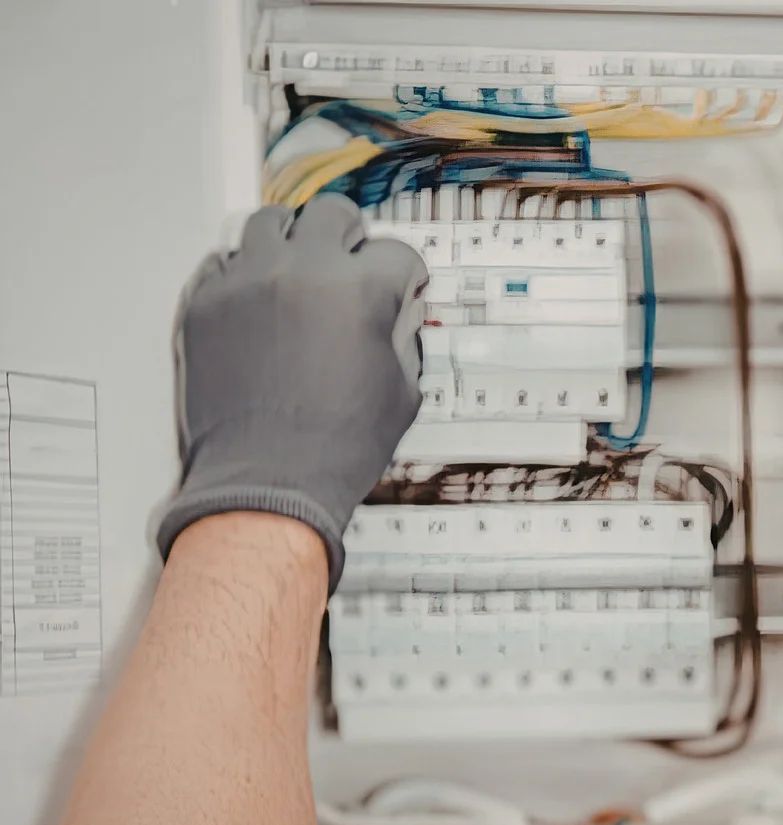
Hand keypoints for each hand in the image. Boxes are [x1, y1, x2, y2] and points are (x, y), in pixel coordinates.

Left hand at [157, 195, 426, 589]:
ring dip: (293, 239)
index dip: (406, 274)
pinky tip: (258, 293)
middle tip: (352, 254)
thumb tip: (398, 316)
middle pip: (332, 214)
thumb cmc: (333, 447)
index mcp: (360, 291)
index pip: (397, 252)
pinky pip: (223, 261)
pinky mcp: (205, 303)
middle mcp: (302, 273)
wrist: (267, 481)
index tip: (402, 283)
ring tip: (298, 264)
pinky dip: (244, 272)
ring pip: (270, 222)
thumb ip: (403, 338)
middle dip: (351, 234)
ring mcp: (247, 282)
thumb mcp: (401, 392)